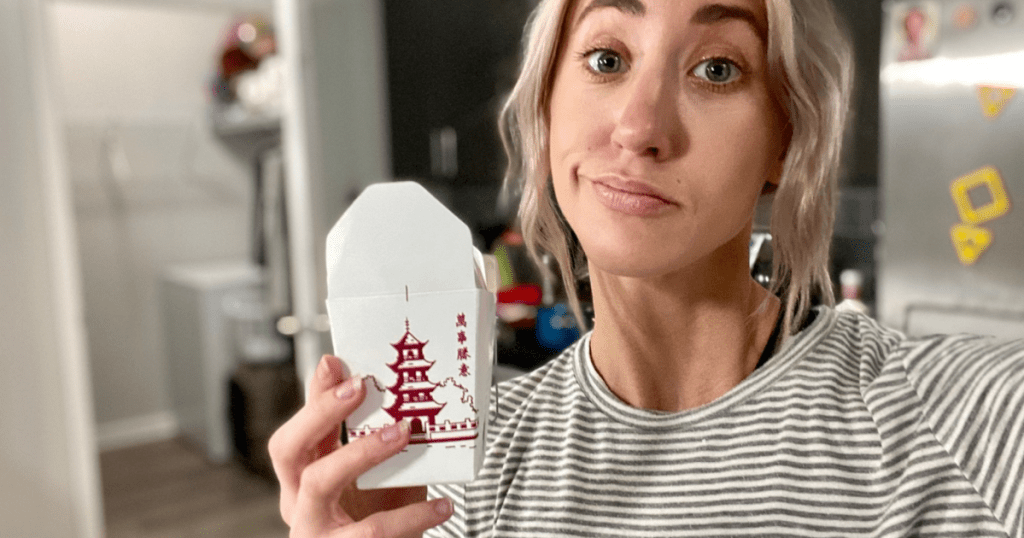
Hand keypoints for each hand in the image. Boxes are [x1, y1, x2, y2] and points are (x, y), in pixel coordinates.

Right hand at [268, 355, 452, 536]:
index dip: (313, 399)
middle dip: (321, 414)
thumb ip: (368, 435)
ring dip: (361, 451)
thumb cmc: (375, 517)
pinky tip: (441, 505)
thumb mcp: (371, 475)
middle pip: (289, 452)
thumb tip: (382, 385)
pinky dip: (410, 517)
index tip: (336, 365)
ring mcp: (315, 531)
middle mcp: (299, 504)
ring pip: (320, 483)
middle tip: (359, 388)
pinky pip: (372, 532)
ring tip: (404, 432)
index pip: (294, 432)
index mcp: (303, 480)